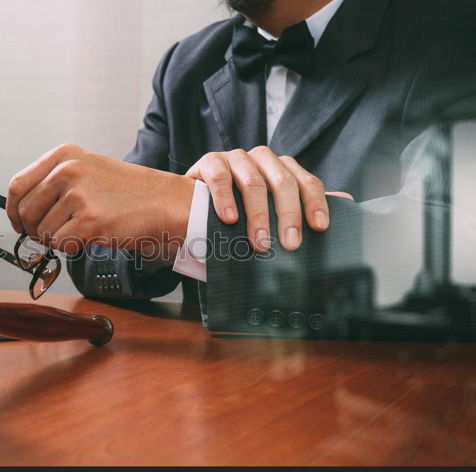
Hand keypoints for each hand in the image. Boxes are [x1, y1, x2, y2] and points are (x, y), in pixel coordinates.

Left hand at [6, 144, 194, 252]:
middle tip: (55, 233)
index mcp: (63, 155)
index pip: (17, 185)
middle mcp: (68, 170)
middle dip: (35, 230)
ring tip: (83, 229)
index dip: (14, 210)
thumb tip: (21, 210)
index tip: (19, 223)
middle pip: (25, 211)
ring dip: (58, 239)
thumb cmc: (126, 191)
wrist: (163, 202)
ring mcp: (78, 194)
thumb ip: (53, 182)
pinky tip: (90, 236)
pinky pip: (60, 245)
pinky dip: (71, 248)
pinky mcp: (89, 220)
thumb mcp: (86, 170)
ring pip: (43, 232)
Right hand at [185, 147, 352, 251]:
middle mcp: (261, 159)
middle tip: (290, 244)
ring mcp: (235, 158)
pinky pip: (220, 177)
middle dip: (288, 215)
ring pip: (253, 181)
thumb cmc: (238, 208)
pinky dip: (225, 199)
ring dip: (259, 215)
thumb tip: (346, 202)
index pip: (306, 181)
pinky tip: (229, 219)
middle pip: (282, 181)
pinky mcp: (210, 162)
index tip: (319, 228)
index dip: (314, 203)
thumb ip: (301, 205)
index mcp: (281, 168)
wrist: (193, 201)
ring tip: (260, 242)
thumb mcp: (270, 208)